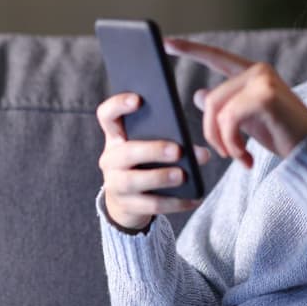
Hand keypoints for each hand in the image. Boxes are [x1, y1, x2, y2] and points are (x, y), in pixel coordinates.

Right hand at [95, 92, 210, 231]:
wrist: (126, 201)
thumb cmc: (144, 163)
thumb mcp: (148, 145)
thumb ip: (169, 137)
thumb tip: (199, 150)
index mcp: (116, 137)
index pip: (107, 115)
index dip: (119, 105)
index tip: (138, 100)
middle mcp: (110, 159)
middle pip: (126, 152)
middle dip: (153, 150)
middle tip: (178, 151)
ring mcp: (116, 184)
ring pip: (134, 181)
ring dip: (160, 177)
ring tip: (182, 176)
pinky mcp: (128, 206)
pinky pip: (151, 205)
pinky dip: (175, 203)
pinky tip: (194, 198)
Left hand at [164, 38, 306, 169]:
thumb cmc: (283, 136)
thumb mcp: (247, 120)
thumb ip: (225, 106)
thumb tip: (197, 94)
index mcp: (252, 73)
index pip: (215, 56)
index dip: (190, 49)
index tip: (166, 42)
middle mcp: (257, 70)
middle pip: (211, 99)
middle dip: (211, 132)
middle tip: (224, 154)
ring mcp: (261, 80)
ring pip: (217, 110)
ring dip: (222, 141)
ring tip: (238, 156)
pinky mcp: (264, 96)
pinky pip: (229, 120)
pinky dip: (233, 144)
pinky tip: (246, 157)